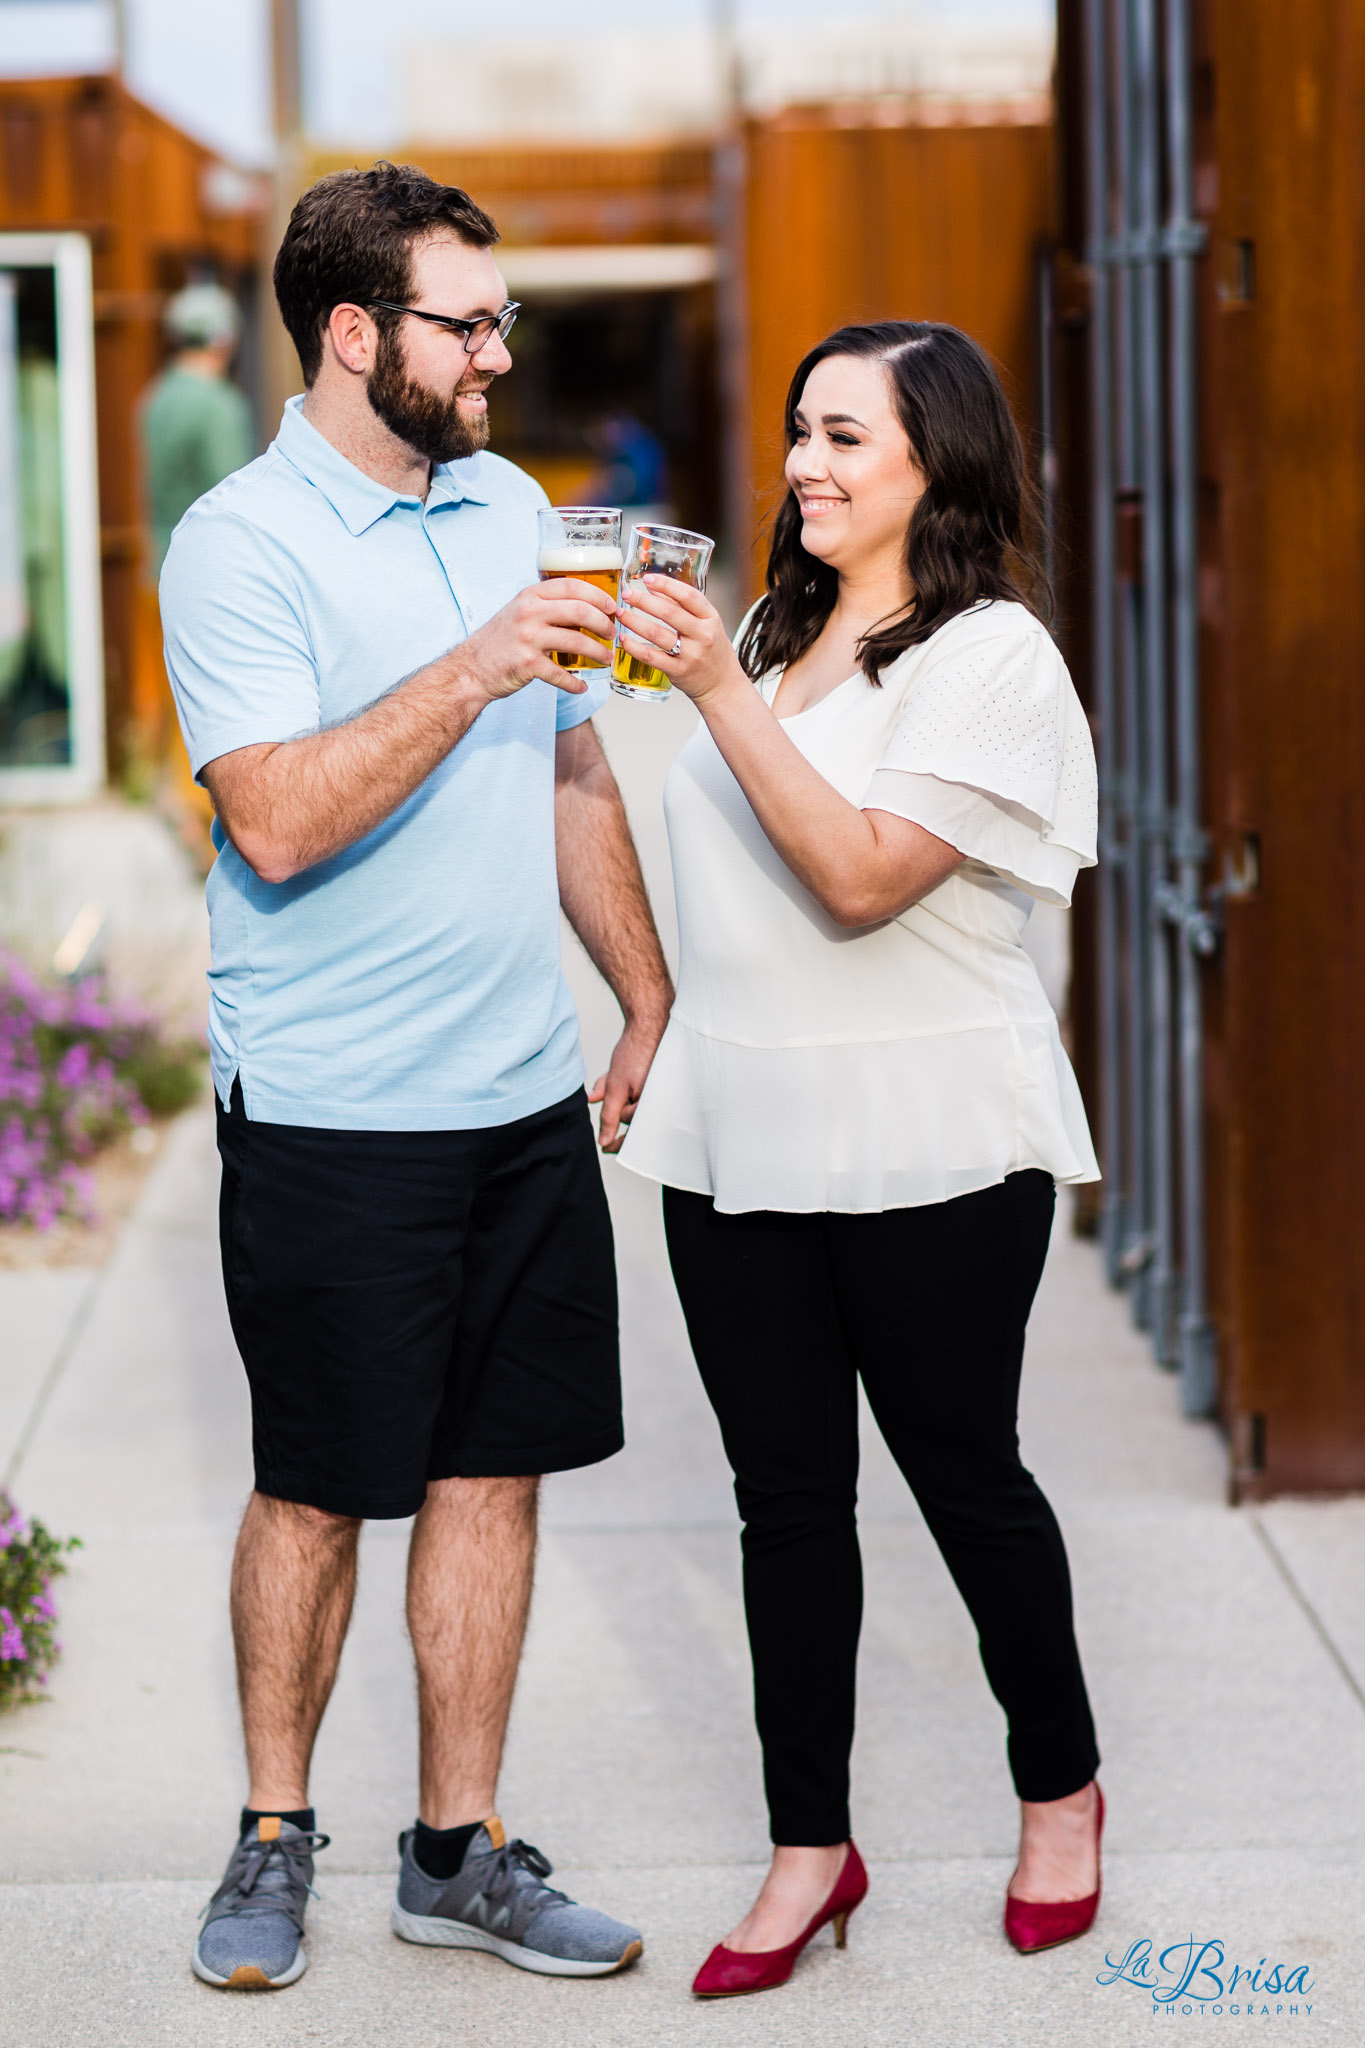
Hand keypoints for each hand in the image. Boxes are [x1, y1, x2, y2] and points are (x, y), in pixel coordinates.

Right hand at [459, 578, 618, 702]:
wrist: (471, 668)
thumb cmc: (501, 641)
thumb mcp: (520, 611)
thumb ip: (547, 606)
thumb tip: (587, 609)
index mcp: (530, 596)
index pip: (571, 586)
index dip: (598, 595)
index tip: (612, 606)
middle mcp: (529, 613)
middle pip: (580, 611)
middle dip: (603, 623)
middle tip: (612, 633)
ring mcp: (528, 638)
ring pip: (577, 642)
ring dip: (598, 653)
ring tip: (606, 659)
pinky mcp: (527, 665)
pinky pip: (561, 674)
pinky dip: (575, 683)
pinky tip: (582, 686)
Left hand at [587, 1009, 667, 1152]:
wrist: (650, 1022)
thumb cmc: (638, 1051)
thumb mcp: (616, 1085)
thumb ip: (609, 1115)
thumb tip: (604, 1140)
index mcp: (654, 1105)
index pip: (632, 1128)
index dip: (616, 1137)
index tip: (606, 1148)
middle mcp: (663, 1100)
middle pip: (633, 1116)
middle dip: (617, 1109)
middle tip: (609, 1100)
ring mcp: (663, 1090)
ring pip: (634, 1102)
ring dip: (619, 1096)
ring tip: (611, 1080)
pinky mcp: (661, 1081)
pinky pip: (641, 1091)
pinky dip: (626, 1088)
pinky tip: (616, 1078)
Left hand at [614, 575, 748, 708]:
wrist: (723, 685)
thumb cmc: (713, 651)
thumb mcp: (707, 624)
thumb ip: (684, 607)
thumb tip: (655, 589)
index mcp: (711, 618)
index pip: (688, 596)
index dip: (666, 585)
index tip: (647, 579)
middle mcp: (703, 635)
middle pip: (669, 612)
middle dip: (644, 601)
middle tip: (627, 594)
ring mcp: (691, 655)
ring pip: (657, 633)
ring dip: (634, 621)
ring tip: (620, 613)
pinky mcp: (679, 671)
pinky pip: (652, 657)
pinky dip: (635, 647)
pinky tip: (624, 639)